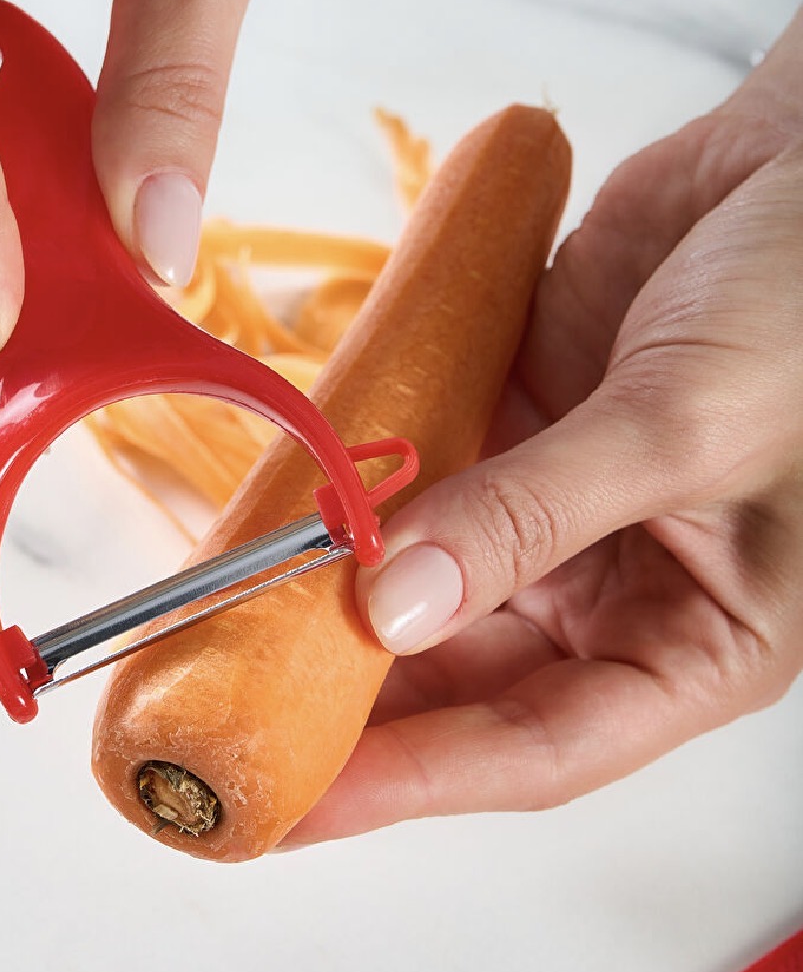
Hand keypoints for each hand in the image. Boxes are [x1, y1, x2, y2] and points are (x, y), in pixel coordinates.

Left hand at [288, 8, 802, 846]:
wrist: (791, 164)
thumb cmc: (801, 303)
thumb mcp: (684, 427)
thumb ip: (535, 514)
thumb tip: (397, 603)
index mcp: (693, 638)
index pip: (534, 746)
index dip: (412, 781)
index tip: (295, 807)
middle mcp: (609, 585)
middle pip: (457, 674)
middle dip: (346, 694)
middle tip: (232, 711)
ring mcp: (544, 504)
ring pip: (418, 582)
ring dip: (329, 597)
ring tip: (226, 622)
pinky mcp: (502, 426)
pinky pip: (410, 479)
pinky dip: (348, 495)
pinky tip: (277, 510)